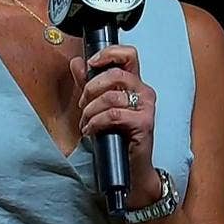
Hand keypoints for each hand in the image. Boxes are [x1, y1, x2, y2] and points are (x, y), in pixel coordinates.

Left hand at [71, 45, 162, 207]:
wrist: (131, 169)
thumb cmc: (117, 137)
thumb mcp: (98, 106)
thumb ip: (88, 83)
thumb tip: (77, 62)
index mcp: (135, 83)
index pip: (129, 55)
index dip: (109, 54)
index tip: (92, 63)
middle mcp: (144, 92)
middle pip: (116, 74)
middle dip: (91, 88)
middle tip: (83, 103)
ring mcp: (146, 108)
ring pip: (111, 96)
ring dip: (90, 110)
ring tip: (86, 122)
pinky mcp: (144, 123)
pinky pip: (113, 115)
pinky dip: (96, 122)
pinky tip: (92, 130)